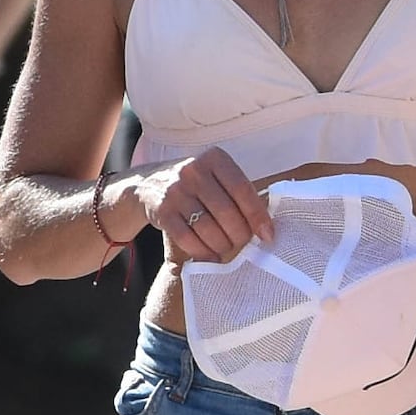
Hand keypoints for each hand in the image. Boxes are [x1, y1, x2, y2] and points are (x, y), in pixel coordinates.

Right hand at [140, 147, 275, 264]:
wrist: (148, 184)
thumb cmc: (196, 184)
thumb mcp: (217, 177)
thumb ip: (239, 195)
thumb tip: (265, 229)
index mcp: (215, 159)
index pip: (242, 189)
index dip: (257, 216)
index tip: (267, 235)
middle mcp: (193, 171)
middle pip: (226, 211)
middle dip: (240, 234)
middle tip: (243, 243)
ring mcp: (175, 191)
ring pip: (207, 227)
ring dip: (222, 245)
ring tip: (227, 249)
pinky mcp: (161, 211)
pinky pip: (187, 238)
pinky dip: (202, 251)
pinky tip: (210, 255)